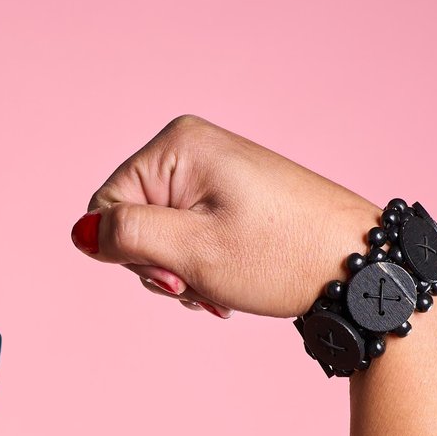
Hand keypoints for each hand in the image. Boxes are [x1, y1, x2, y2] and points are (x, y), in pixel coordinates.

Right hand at [71, 113, 383, 322]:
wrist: (358, 265)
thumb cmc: (282, 256)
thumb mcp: (194, 253)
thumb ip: (128, 239)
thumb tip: (79, 233)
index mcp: (177, 145)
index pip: (105, 208)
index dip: (129, 256)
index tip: (177, 279)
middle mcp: (191, 146)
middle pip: (131, 221)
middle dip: (158, 267)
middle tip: (200, 287)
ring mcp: (212, 170)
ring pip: (158, 236)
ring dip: (180, 275)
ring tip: (219, 290)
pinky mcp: (229, 194)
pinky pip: (187, 235)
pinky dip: (200, 268)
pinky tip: (227, 286)